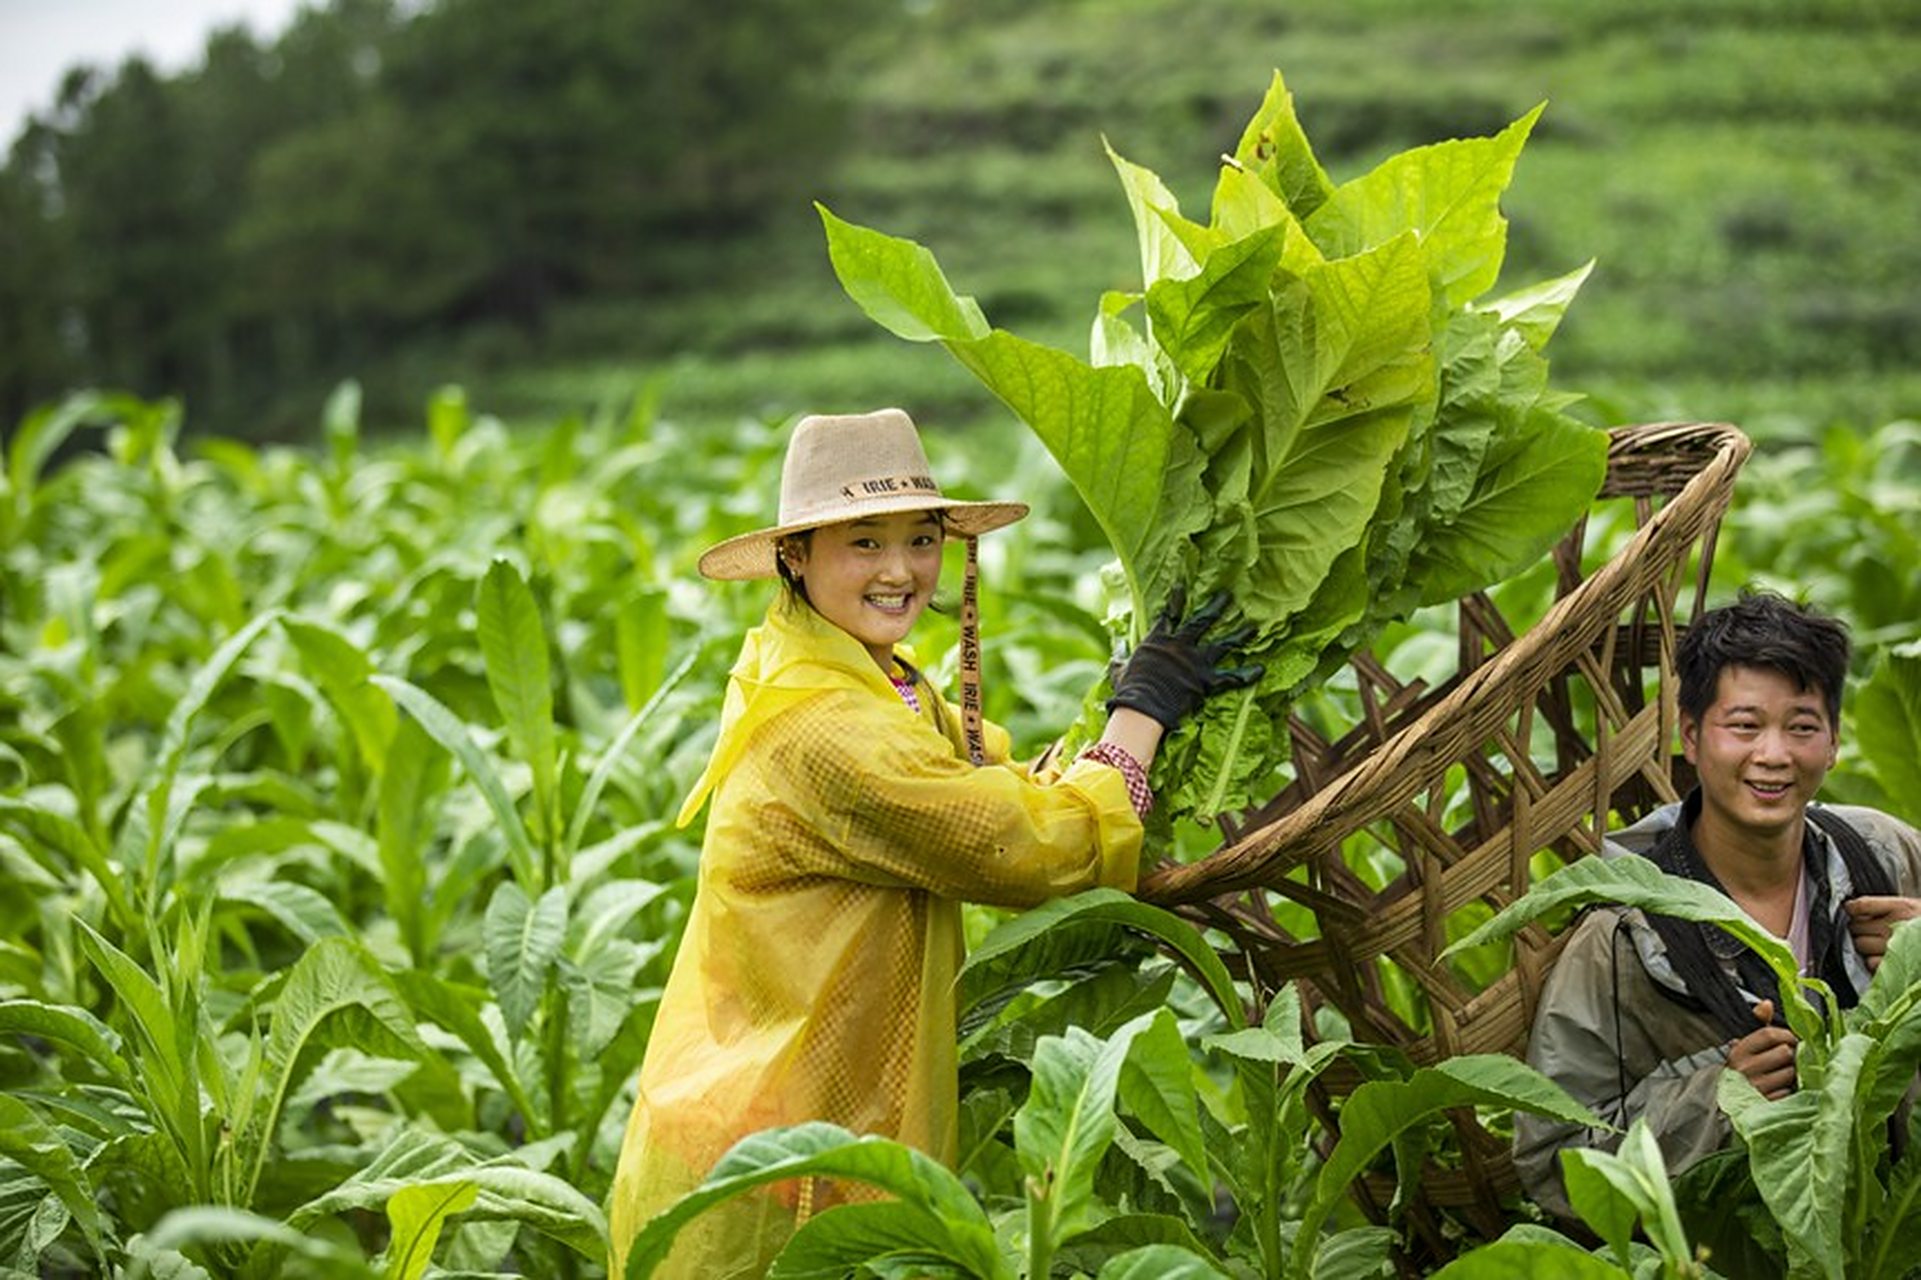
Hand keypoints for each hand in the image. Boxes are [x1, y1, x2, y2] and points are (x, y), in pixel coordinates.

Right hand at [1106, 588, 1263, 731]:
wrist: (1142, 707)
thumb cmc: (1128, 690)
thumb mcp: (1119, 669)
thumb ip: (1120, 657)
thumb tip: (1115, 649)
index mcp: (1159, 640)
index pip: (1169, 614)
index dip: (1176, 599)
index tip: (1183, 585)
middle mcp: (1181, 646)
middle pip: (1202, 621)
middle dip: (1216, 607)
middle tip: (1228, 596)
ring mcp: (1195, 662)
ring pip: (1223, 644)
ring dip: (1239, 635)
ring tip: (1253, 627)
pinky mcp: (1206, 681)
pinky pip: (1231, 677)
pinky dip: (1246, 674)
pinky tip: (1261, 669)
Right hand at [1727, 999, 1796, 1099]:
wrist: (1725, 1103)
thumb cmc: (1741, 1072)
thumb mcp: (1744, 1047)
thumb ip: (1757, 1025)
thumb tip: (1767, 1004)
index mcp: (1739, 1051)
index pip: (1769, 1034)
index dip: (1786, 1035)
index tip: (1790, 1039)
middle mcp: (1745, 1068)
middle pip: (1784, 1053)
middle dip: (1790, 1056)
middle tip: (1786, 1059)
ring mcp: (1756, 1087)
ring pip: (1791, 1073)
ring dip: (1792, 1074)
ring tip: (1782, 1075)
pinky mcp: (1766, 1103)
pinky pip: (1789, 1092)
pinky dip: (1788, 1090)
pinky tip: (1780, 1089)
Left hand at [1846, 896, 1920, 972]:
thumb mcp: (1914, 907)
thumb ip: (1887, 907)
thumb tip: (1854, 908)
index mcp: (1900, 907)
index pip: (1860, 906)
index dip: (1852, 909)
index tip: (1851, 911)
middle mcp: (1895, 924)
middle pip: (1856, 927)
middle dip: (1858, 929)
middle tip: (1867, 931)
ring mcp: (1895, 945)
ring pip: (1860, 945)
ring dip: (1863, 946)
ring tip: (1877, 945)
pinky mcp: (1896, 964)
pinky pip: (1872, 963)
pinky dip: (1873, 962)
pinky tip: (1882, 958)